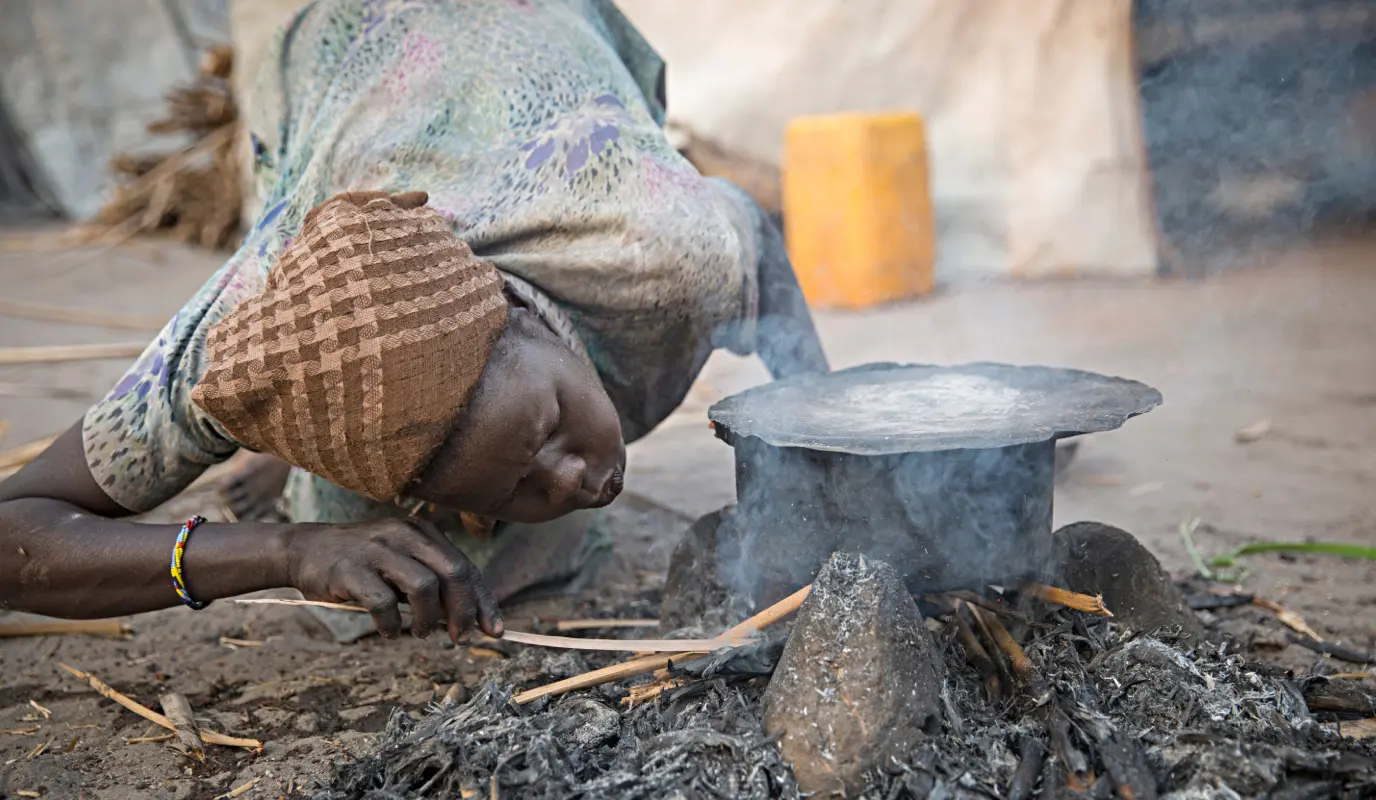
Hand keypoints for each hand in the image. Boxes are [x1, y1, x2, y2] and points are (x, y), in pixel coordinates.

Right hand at [284, 518, 501, 643]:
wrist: (303, 550)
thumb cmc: (361, 564)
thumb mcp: (401, 563)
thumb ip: (432, 582)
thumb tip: (468, 619)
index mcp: (421, 532)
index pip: (465, 566)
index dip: (483, 600)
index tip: (494, 630)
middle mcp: (404, 535)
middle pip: (454, 572)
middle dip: (465, 610)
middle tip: (461, 638)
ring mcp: (378, 550)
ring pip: (424, 586)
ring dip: (429, 619)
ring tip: (420, 633)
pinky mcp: (351, 569)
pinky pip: (383, 603)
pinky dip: (392, 624)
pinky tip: (389, 632)